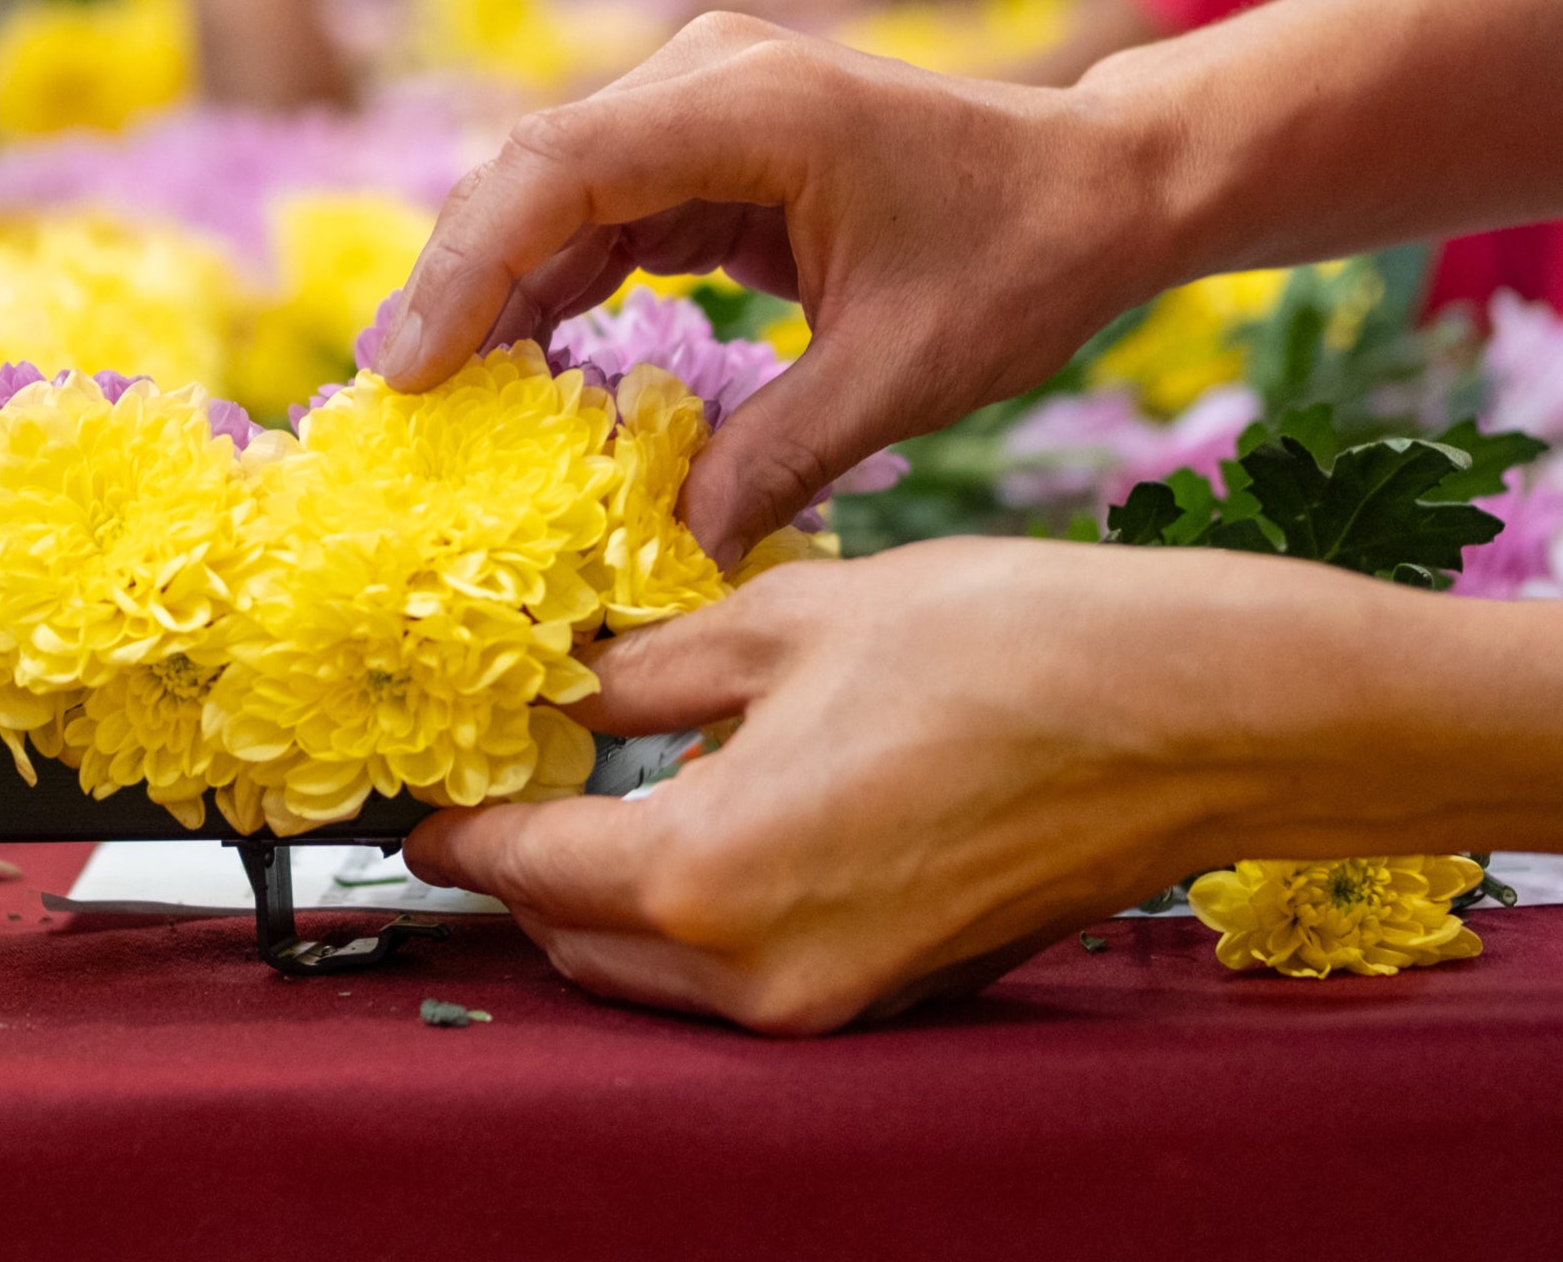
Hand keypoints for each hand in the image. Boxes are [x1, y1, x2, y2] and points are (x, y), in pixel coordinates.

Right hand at [373, 14, 1194, 562]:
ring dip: (491, 299)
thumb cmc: (1024, 260)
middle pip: (527, 176)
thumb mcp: (904, 377)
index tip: (412, 374)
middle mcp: (703, 79)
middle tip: (394, 410)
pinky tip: (519, 379)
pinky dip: (550, 296)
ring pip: (544, 199)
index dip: (467, 270)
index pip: (558, 170)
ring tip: (437, 409)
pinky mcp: (697, 146)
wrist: (1103, 183)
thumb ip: (774, 460)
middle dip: (453, 290)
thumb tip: (666, 557)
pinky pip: (592, 218)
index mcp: (752, 108)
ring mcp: (694, 105)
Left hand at [402, 539, 1408, 1033]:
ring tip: (595, 787)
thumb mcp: (788, 618)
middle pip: (573, 938)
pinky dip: (695, 912)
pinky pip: (739, 972)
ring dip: (606, 895)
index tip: (418, 800)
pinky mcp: (886, 993)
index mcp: (707, 870)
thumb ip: (647, 669)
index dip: (457, 827)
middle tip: (509, 773)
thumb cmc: (1010, 645)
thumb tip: (565, 685)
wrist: (1200, 715)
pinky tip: (706, 814)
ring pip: (651, 970)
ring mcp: (827, 999)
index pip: (522, 866)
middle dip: (526, 862)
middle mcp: (755, 969)